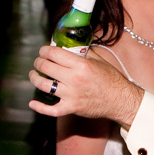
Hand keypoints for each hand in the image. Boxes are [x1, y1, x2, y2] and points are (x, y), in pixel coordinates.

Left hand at [29, 45, 144, 124]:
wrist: (120, 100)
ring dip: (35, 78)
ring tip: (34, 75)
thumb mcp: (99, 60)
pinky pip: (51, 109)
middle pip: (46, 67)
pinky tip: (32, 103)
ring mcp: (71, 95)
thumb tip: (70, 45)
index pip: (55, 54)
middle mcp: (74, 79)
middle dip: (39, 62)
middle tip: (39, 61)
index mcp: (81, 65)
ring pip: (44, 86)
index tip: (43, 50)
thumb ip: (84, 52)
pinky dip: (39, 107)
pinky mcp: (71, 108)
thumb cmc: (111, 80)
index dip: (45, 50)